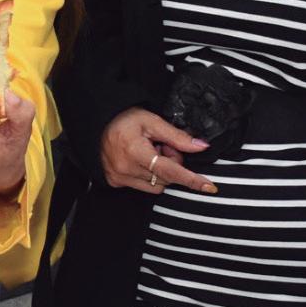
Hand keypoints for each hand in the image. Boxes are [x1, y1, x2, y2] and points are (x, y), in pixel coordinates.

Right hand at [98, 106, 213, 195]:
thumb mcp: (152, 121)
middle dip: (172, 163)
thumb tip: (201, 146)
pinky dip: (148, 175)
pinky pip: (142, 186)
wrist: (96, 123)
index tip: (209, 187)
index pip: (170, 170)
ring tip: (150, 152)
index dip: (191, 179)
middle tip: (163, 145)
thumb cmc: (122, 119)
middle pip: (166, 178)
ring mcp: (119, 178)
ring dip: (160, 172)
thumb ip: (177, 136)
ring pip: (156, 185)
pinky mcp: (115, 182)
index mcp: (135, 151)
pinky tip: (141, 160)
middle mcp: (126, 169)